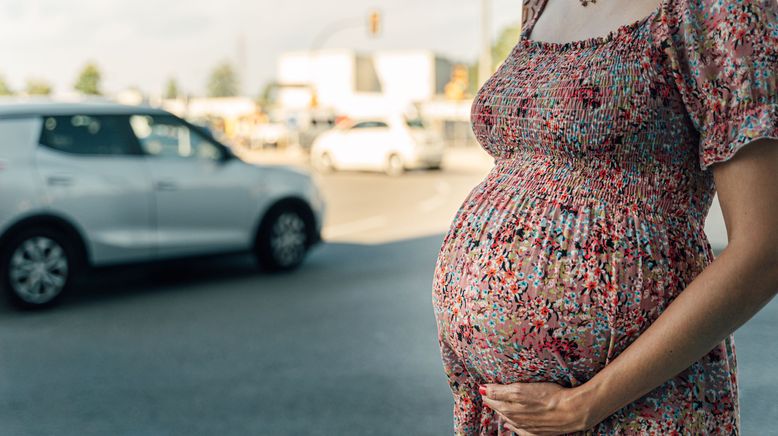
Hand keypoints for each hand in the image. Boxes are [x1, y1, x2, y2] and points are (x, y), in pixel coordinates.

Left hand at [479, 381, 599, 435]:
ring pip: (508, 419)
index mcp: (509, 407)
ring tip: (497, 404)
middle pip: (498, 408)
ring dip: (501, 411)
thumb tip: (482, 389)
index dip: (487, 391)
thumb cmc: (549, 396)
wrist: (572, 411)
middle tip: (488, 393)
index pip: (491, 397)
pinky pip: (519, 430)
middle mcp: (515, 418)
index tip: (484, 385)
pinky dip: (512, 427)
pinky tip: (510, 425)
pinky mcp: (536, 432)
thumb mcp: (520, 389)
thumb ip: (499, 390)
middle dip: (492, 400)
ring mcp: (525, 426)